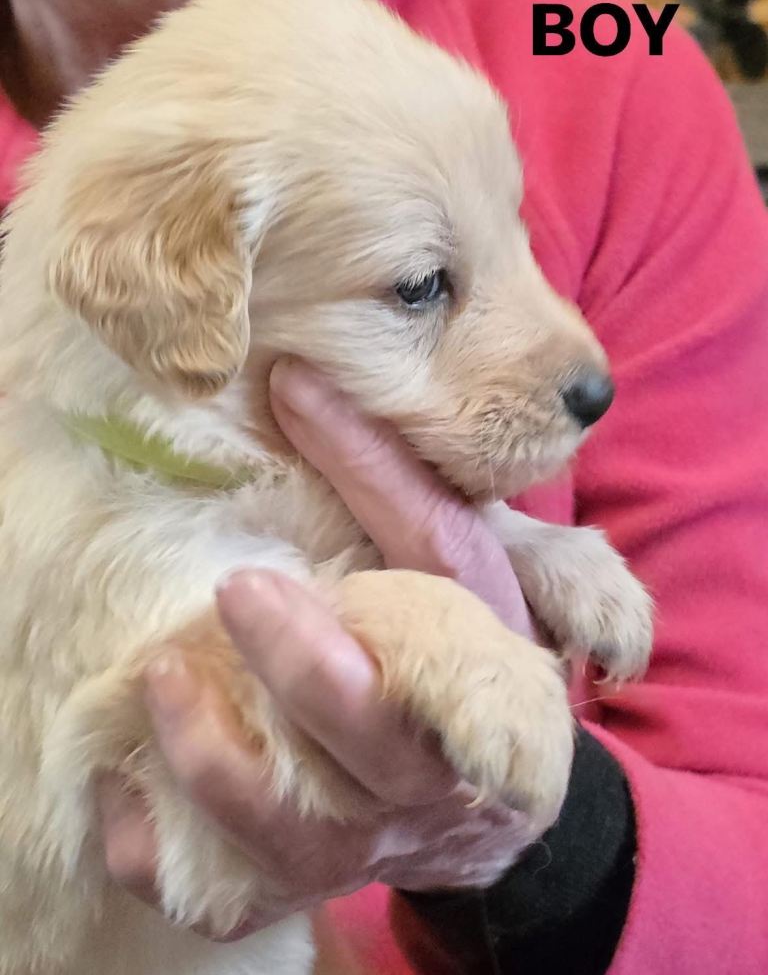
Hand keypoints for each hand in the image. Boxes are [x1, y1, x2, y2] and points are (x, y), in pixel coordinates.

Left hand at [97, 358, 537, 938]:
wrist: (484, 788)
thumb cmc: (473, 649)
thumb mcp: (455, 563)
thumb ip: (384, 479)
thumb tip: (294, 381)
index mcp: (462, 707)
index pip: (404, 667)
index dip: (322, 629)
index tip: (251, 555)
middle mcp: (407, 796)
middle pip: (340, 763)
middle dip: (279, 682)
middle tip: (226, 599)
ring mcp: (348, 852)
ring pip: (269, 840)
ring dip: (203, 766)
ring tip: (162, 683)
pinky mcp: (296, 884)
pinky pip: (217, 894)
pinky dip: (158, 852)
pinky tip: (122, 790)